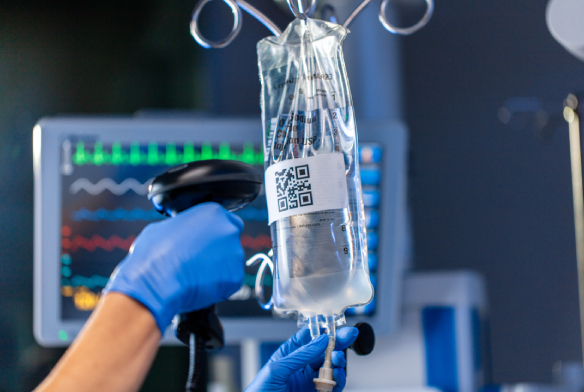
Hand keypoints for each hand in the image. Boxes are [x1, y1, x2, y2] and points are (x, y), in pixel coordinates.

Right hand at [104, 202, 244, 333]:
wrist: (157, 280)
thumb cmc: (154, 254)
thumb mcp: (163, 228)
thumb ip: (182, 228)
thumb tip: (181, 234)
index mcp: (213, 212)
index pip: (226, 220)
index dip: (215, 234)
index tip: (206, 244)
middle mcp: (228, 229)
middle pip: (231, 241)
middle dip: (219, 251)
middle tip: (200, 261)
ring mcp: (235, 253)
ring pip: (231, 263)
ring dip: (219, 269)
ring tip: (195, 275)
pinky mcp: (236, 276)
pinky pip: (230, 282)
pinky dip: (219, 287)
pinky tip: (200, 286)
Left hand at [246, 327, 358, 391]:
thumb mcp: (276, 369)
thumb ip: (300, 354)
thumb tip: (320, 340)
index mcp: (289, 356)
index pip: (308, 338)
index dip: (322, 330)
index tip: (333, 324)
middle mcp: (301, 368)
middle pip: (324, 351)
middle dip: (337, 342)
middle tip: (348, 335)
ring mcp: (310, 382)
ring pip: (331, 367)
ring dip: (338, 361)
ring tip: (338, 358)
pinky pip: (333, 386)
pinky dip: (339, 379)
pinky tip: (337, 373)